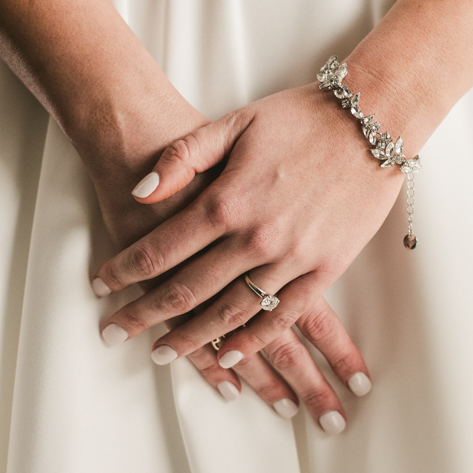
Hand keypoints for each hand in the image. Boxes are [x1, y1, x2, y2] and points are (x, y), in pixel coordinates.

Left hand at [92, 74, 406, 418]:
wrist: (372, 120)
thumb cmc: (300, 116)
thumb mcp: (233, 123)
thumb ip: (182, 157)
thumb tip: (139, 191)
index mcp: (225, 201)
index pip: (159, 250)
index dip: (124, 271)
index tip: (100, 286)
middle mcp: (253, 238)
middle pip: (185, 291)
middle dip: (143, 315)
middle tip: (113, 333)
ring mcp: (291, 258)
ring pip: (229, 313)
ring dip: (191, 339)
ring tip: (161, 353)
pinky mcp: (325, 269)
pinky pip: (282, 316)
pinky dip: (252, 341)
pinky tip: (229, 356)